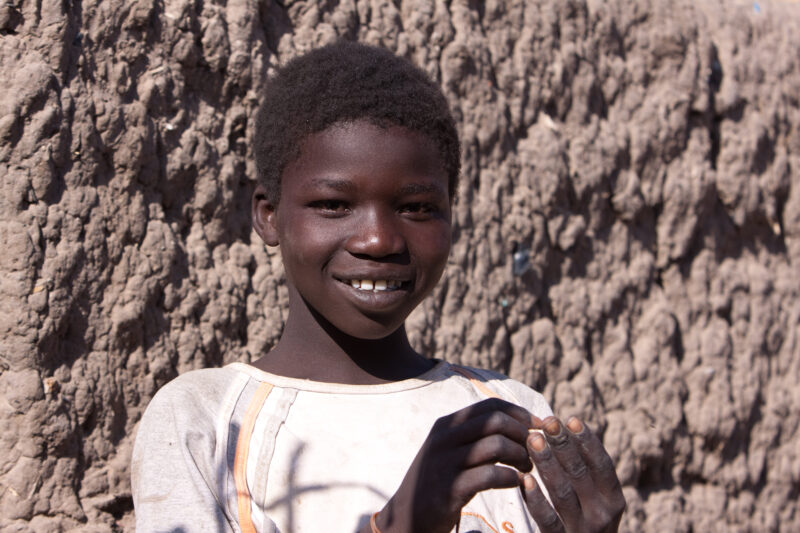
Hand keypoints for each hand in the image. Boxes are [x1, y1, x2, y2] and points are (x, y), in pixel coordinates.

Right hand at [372, 398, 539, 532]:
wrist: (406, 516)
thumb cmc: (437, 481)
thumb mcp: (448, 449)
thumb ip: (474, 434)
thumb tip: (514, 422)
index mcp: (446, 425)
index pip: (490, 406)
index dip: (519, 413)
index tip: (538, 426)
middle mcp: (444, 438)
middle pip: (495, 421)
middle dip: (522, 433)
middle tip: (534, 450)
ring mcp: (446, 462)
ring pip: (496, 445)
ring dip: (520, 456)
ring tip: (527, 468)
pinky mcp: (450, 489)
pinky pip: (490, 475)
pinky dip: (510, 478)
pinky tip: (517, 483)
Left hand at [522, 417, 624, 531]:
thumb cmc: (583, 521)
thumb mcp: (593, 499)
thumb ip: (583, 472)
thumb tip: (565, 428)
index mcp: (614, 500)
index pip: (602, 465)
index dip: (588, 441)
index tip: (571, 419)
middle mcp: (603, 516)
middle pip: (581, 474)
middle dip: (563, 445)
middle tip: (547, 422)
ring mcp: (583, 531)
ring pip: (563, 493)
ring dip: (547, 463)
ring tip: (532, 440)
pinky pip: (548, 519)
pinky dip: (536, 499)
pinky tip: (524, 479)